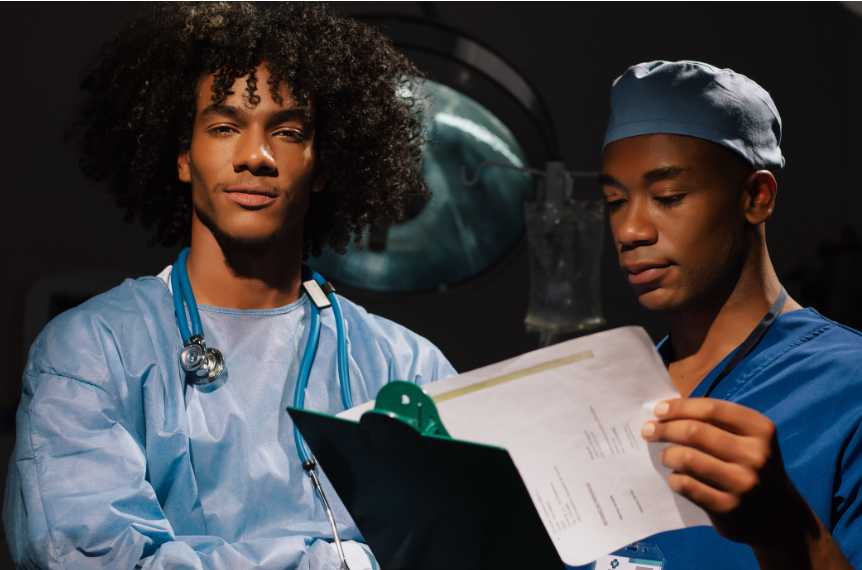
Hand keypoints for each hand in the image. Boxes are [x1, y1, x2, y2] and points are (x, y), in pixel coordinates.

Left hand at [641, 398, 851, 568]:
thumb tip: (666, 410)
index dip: (679, 407)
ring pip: (687, 458)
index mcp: (760, 429)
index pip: (710, 408)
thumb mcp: (747, 439)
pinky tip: (676, 477)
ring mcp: (743, 483)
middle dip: (665, 428)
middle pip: (695, 431)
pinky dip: (674, 479)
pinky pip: (686, 485)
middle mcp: (756, 455)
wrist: (778, 517)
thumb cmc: (750, 466)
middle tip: (649, 431)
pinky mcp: (728, 508)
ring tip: (665, 456)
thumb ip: (716, 422)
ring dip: (667, 455)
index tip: (658, 410)